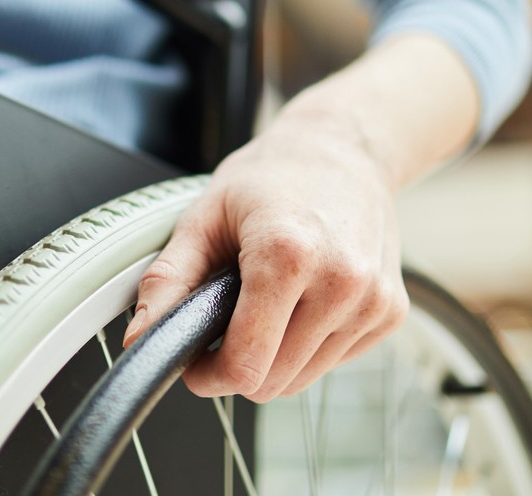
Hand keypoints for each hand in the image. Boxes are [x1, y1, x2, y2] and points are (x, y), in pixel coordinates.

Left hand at [122, 112, 408, 401]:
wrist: (346, 148)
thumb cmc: (273, 176)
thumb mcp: (205, 215)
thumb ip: (168, 279)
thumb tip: (140, 337)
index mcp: (287, 255)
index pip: (247, 365)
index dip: (210, 375)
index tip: (197, 362)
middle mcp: (340, 281)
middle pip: (273, 382)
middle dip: (239, 365)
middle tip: (226, 323)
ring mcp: (372, 300)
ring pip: (303, 380)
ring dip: (275, 357)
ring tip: (267, 302)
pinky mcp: (391, 312)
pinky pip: (334, 362)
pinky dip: (309, 345)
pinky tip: (304, 299)